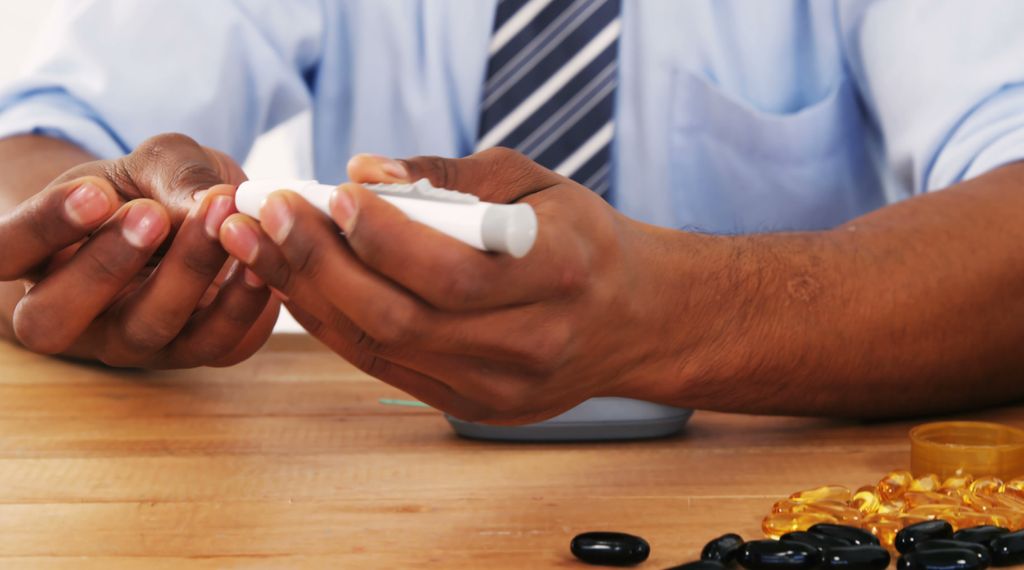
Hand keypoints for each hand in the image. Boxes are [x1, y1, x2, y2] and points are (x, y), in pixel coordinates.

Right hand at [0, 133, 277, 366]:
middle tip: (151, 215)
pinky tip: (260, 264)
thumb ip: (172, 172)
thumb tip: (205, 201)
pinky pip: (211, 344)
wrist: (200, 228)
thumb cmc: (156, 189)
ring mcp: (127, 341)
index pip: (7, 251)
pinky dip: (241, 305)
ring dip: (184, 279)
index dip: (45, 226)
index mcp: (36, 257)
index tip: (95, 192)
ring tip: (221, 226)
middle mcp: (69, 313)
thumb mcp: (155, 164)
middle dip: (106, 266)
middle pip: (55, 316)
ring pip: (140, 332)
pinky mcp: (188, 352)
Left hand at [220, 148, 678, 422]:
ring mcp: (501, 387)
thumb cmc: (584, 239)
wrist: (636, 319)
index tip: (333, 194)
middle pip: (403, 317)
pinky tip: (302, 286)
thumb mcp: (536, 184)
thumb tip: (366, 171)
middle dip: (322, 263)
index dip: (383, 238)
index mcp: (559, 274)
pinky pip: (387, 367)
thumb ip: (450, 176)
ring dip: (313, 295)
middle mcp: (531, 342)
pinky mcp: (476, 407)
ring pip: (385, 348)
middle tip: (269, 214)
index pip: (454, 272)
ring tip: (263, 246)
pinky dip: (336, 326)